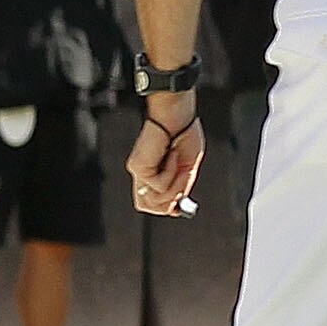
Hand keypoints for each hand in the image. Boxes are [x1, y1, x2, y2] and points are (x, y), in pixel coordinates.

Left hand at [130, 94, 205, 214]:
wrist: (177, 117)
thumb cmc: (185, 136)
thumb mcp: (188, 167)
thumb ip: (181, 186)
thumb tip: (179, 206)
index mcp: (152, 174)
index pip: (149, 202)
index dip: (164, 208)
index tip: (179, 208)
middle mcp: (141, 175)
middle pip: (146, 206)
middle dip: (167, 204)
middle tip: (182, 192)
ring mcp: (138, 172)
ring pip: (154, 200)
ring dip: (174, 188)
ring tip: (181, 167)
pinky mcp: (138, 168)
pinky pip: (159, 185)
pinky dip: (172, 172)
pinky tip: (173, 155)